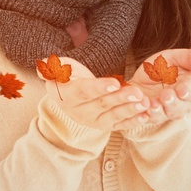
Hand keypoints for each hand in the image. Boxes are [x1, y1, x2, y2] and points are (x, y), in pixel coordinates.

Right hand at [36, 57, 152, 132]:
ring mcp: (93, 121)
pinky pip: (121, 125)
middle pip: (101, 105)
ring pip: (113, 116)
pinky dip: (134, 121)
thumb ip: (52, 67)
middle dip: (120, 98)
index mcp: (66, 97)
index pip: (83, 92)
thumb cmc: (68, 77)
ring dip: (130, 110)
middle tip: (137, 92)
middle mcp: (79, 113)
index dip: (98, 88)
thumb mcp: (58, 69)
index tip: (114, 83)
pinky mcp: (106, 126)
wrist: (73, 95)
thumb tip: (44, 64)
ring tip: (144, 102)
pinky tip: (146, 115)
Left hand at [126, 47, 190, 126]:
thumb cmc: (162, 66)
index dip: (187, 91)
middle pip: (178, 107)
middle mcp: (179, 102)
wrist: (141, 76)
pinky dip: (143, 115)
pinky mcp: (149, 116)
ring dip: (157, 111)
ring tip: (150, 103)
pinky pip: (147, 118)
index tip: (182, 91)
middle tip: (165, 96)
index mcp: (188, 86)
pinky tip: (140, 110)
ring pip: (163, 115)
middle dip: (171, 102)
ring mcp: (164, 111)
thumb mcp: (174, 58)